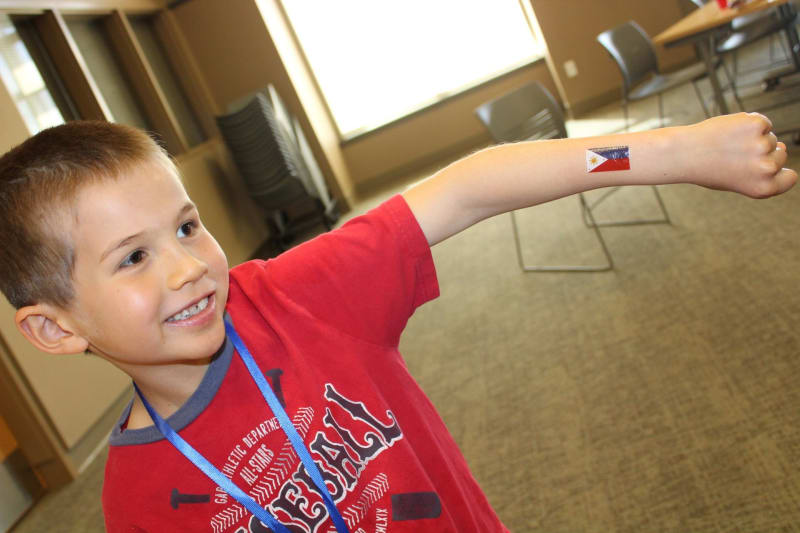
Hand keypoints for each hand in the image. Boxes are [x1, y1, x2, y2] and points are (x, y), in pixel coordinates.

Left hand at [681, 112, 796, 197]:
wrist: (684, 153)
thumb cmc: (707, 168)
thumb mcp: (736, 180)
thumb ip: (761, 171)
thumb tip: (782, 148)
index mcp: (764, 188)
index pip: (790, 178)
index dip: (779, 171)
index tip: (763, 167)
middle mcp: (767, 169)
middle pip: (781, 154)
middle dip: (764, 151)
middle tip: (734, 156)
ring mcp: (763, 145)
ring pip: (770, 137)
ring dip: (753, 138)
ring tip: (728, 145)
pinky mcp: (757, 125)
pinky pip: (763, 122)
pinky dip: (749, 123)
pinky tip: (730, 132)